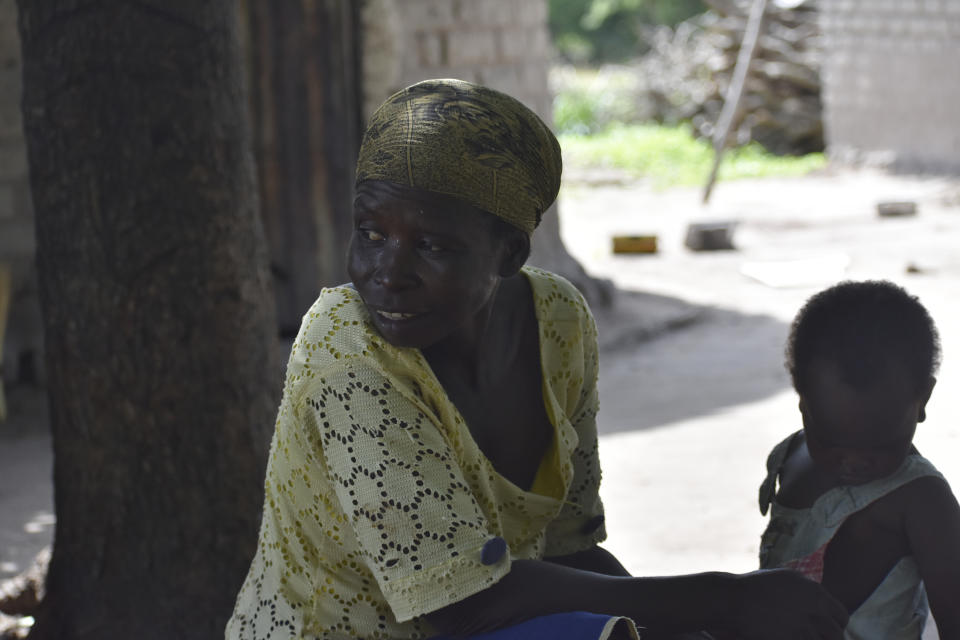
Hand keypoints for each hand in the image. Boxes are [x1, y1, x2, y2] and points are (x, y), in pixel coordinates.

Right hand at [726, 569, 847, 639]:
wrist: (733, 598)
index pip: (841, 615)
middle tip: (819, 638)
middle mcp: (814, 607)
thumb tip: (819, 599)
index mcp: (815, 591)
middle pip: (836, 634)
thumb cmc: (754, 587)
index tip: (829, 631)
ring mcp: (804, 624)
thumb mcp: (784, 579)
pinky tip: (788, 638)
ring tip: (801, 636)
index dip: (837, 626)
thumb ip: (806, 589)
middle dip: (830, 639)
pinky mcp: (793, 638)